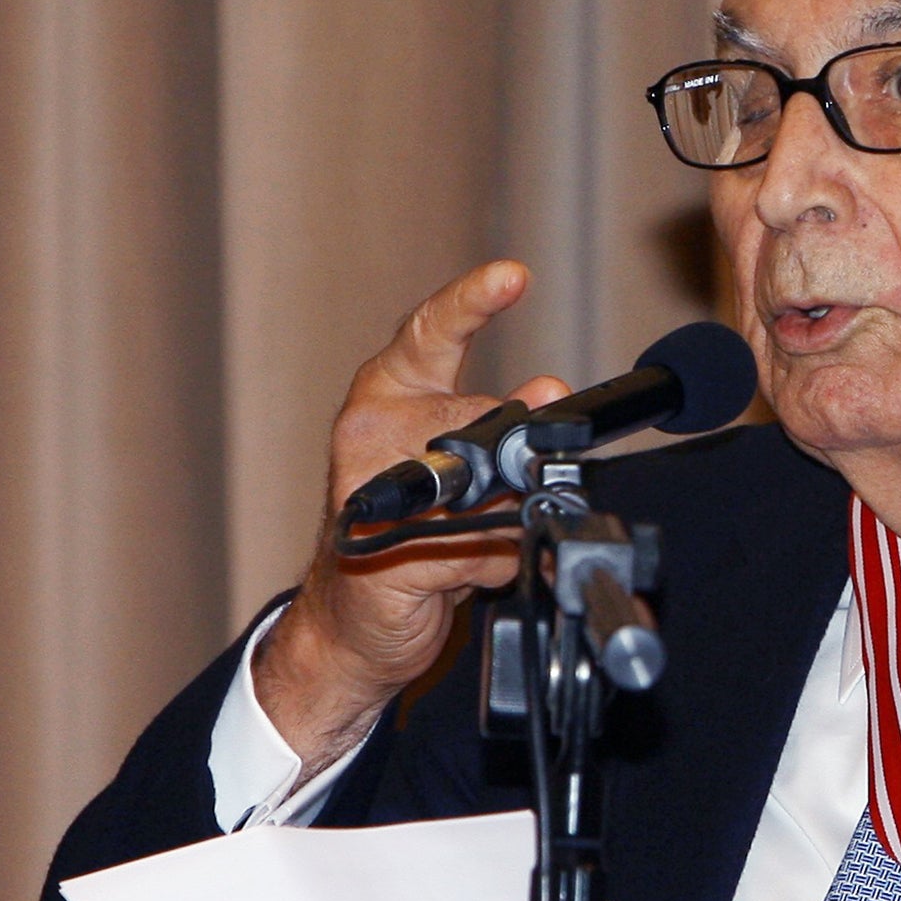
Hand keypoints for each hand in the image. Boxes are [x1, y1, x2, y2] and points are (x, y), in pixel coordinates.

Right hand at [253, 261, 571, 769]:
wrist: (350, 625)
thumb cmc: (413, 539)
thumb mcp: (466, 474)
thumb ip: (505, 429)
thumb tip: (550, 390)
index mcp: (389, 393)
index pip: (432, 332)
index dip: (474, 300)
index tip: (513, 276)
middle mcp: (371, 427)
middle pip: (482, 419)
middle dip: (512, 465)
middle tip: (500, 498)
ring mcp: (368, 485)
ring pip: (485, 485)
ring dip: (502, 522)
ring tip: (471, 543)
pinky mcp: (384, 543)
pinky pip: (480, 544)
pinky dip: (492, 564)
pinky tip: (462, 573)